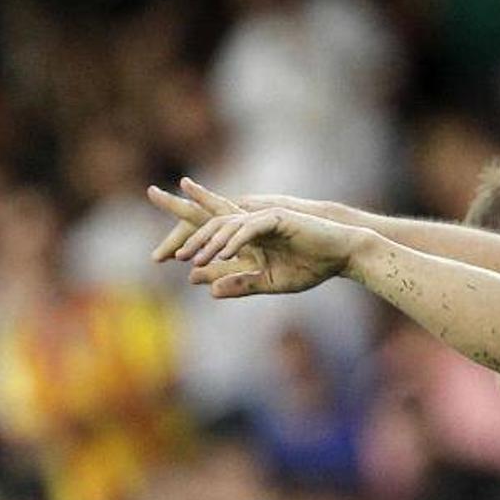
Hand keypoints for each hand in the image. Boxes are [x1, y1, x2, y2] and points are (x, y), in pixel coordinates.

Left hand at [149, 179, 362, 296]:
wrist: (343, 256)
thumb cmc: (312, 267)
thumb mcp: (271, 282)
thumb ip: (242, 283)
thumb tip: (209, 290)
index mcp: (248, 235)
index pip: (212, 231)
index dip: (189, 238)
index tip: (167, 256)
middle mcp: (252, 222)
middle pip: (209, 217)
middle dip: (180, 210)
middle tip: (155, 210)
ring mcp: (264, 217)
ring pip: (225, 225)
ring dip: (207, 243)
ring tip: (191, 260)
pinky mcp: (277, 218)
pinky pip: (248, 229)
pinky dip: (233, 241)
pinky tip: (221, 255)